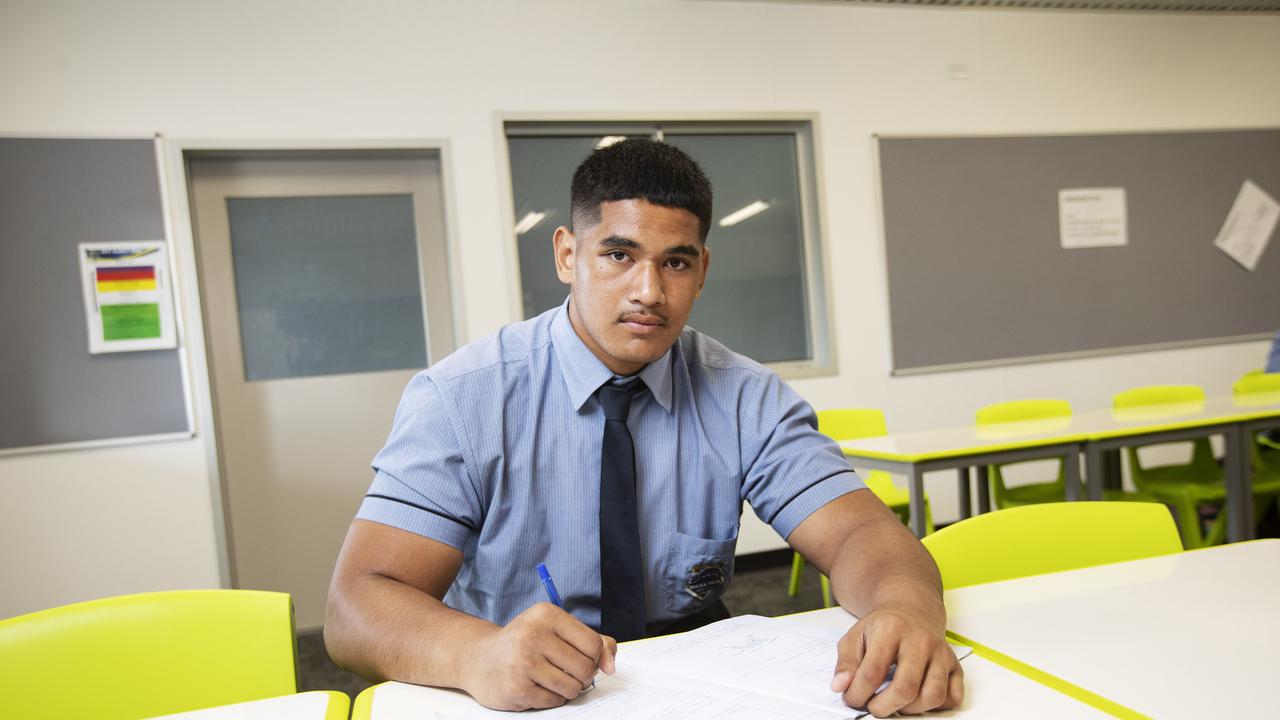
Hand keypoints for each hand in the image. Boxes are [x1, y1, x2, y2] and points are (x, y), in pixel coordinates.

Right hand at [463, 602, 616, 710]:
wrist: (480, 659)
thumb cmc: (526, 643)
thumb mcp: (556, 631)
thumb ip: (592, 642)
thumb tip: (611, 665)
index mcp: (547, 614)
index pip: (593, 643)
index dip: (595, 657)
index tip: (584, 659)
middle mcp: (533, 635)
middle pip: (585, 668)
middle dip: (583, 676)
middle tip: (569, 672)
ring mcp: (523, 663)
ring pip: (572, 688)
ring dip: (569, 689)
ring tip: (554, 679)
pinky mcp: (517, 688)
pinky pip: (554, 701)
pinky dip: (553, 698)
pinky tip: (538, 687)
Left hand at [829, 607, 962, 716]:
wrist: (912, 609)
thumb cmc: (883, 626)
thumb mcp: (855, 636)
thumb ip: (846, 662)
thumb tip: (840, 686)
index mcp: (891, 629)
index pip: (872, 673)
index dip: (858, 693)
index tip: (852, 699)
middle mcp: (920, 640)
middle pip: (905, 688)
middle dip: (884, 707)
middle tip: (873, 707)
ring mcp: (941, 653)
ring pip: (933, 695)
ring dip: (911, 709)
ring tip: (896, 704)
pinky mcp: (955, 665)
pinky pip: (953, 696)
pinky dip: (937, 706)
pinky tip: (918, 699)